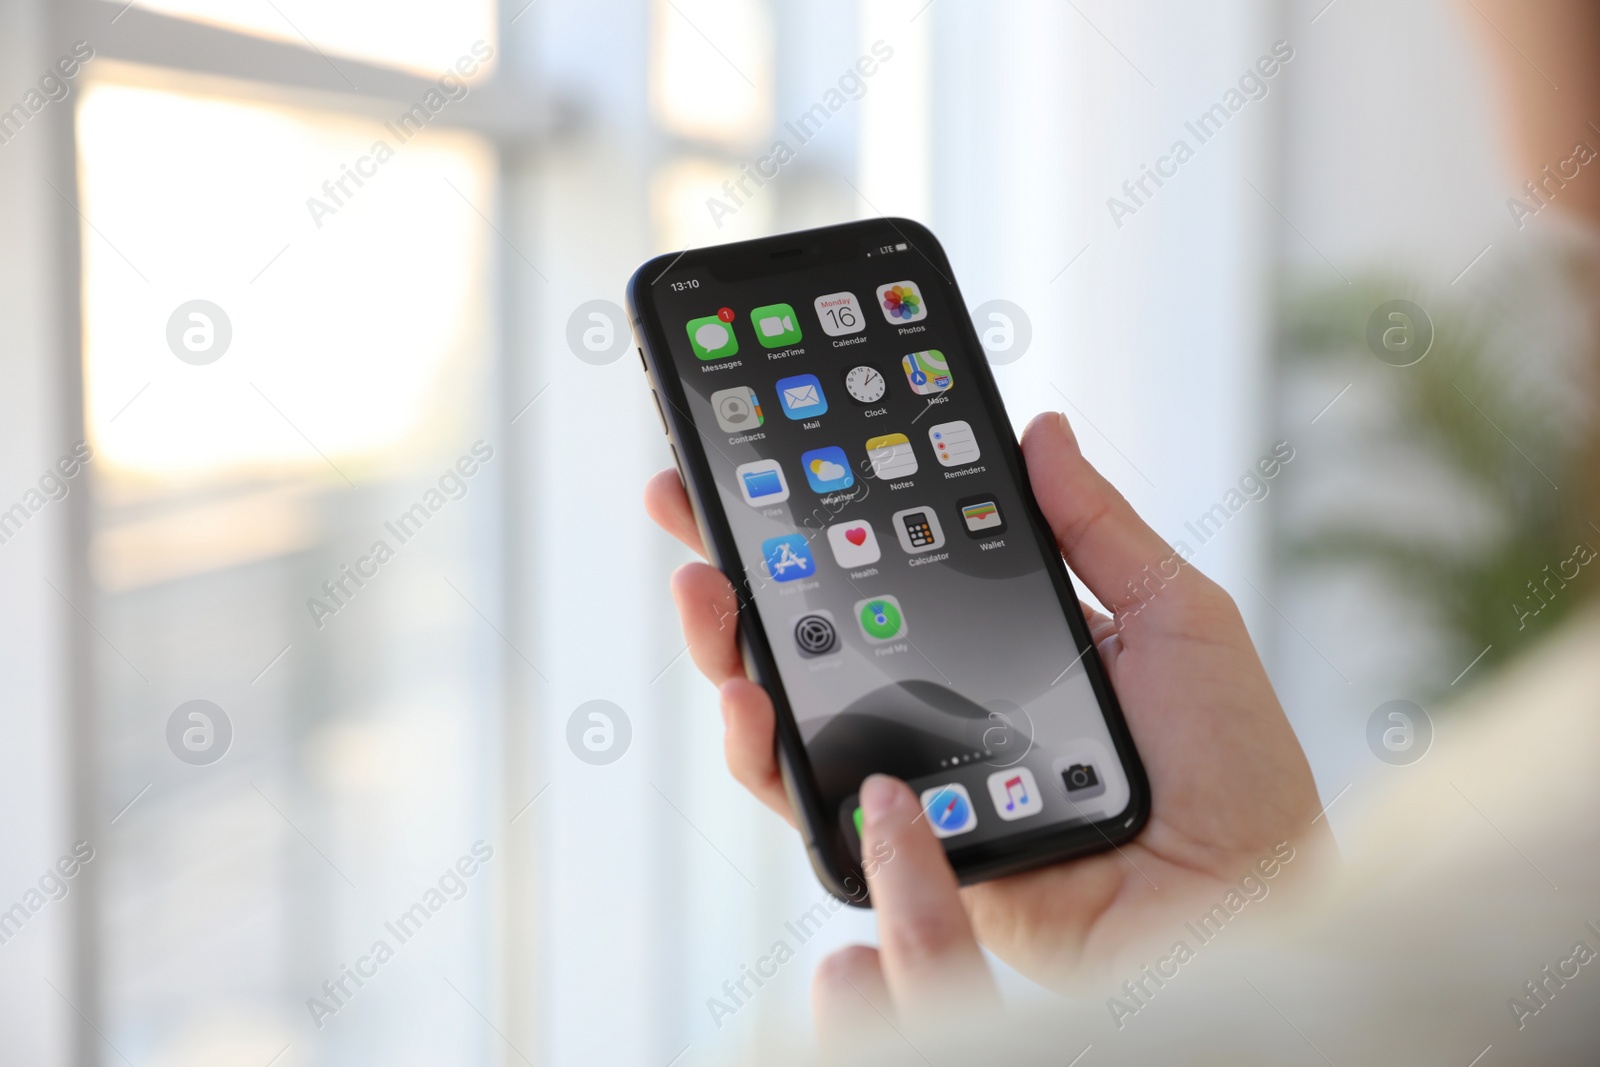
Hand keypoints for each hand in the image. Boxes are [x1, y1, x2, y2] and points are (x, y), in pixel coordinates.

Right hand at [644, 411, 1328, 1012]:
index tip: (768, 458)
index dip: (822, 516)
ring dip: (727, 649)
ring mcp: (917, 773)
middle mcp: (945, 701)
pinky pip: (812, 801)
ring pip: (790, 711)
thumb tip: (1039, 432)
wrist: (1241, 900)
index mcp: (1002, 640)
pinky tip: (751, 700)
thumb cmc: (1232, 770)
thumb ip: (1097, 530)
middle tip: (685, 502)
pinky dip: (765, 754)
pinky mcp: (905, 846)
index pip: (887, 565)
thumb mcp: (1174, 619)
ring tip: (705, 592)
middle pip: (815, 629)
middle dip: (739, 566)